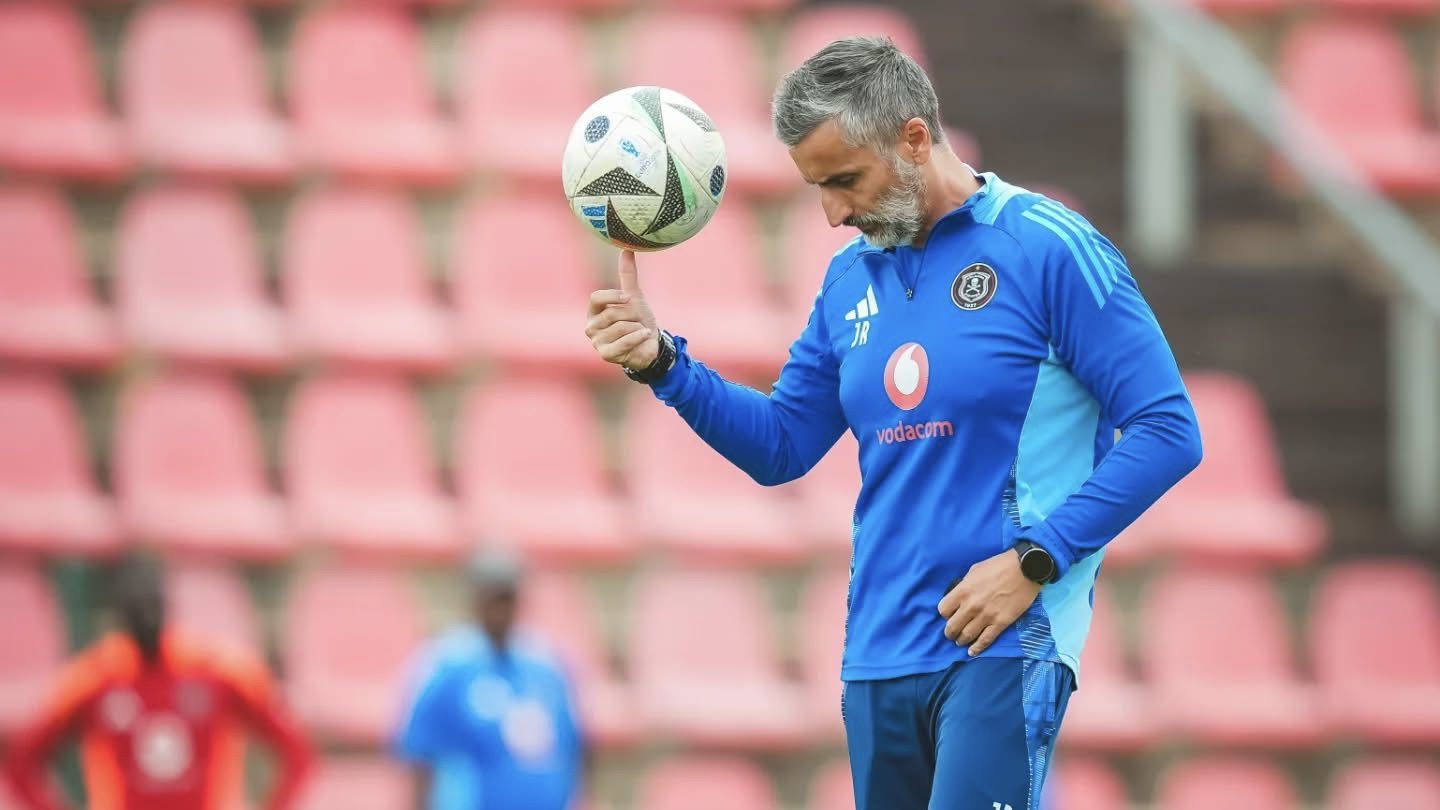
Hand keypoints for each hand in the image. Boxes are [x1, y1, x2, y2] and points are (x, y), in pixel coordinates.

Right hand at [586, 250, 659, 369]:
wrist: (649, 344)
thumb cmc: (638, 320)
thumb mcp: (634, 296)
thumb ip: (628, 274)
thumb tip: (627, 249)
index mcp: (594, 311)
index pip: (595, 298)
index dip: (612, 296)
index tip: (628, 298)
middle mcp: (591, 326)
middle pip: (612, 313)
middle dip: (633, 315)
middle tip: (638, 321)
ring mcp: (597, 342)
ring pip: (621, 327)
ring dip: (638, 327)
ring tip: (639, 331)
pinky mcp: (606, 355)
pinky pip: (625, 342)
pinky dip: (639, 337)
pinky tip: (644, 337)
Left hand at [937, 549, 1041, 656]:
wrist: (1025, 569)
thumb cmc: (999, 565)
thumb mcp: (974, 571)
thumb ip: (964, 585)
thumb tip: (959, 595)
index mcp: (963, 591)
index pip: (943, 610)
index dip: (945, 614)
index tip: (949, 615)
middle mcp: (971, 606)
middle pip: (952, 626)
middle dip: (950, 632)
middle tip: (951, 633)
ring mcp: (986, 616)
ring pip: (967, 635)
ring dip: (961, 640)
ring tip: (961, 641)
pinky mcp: (1000, 623)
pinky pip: (985, 640)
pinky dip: (977, 648)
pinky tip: (972, 652)